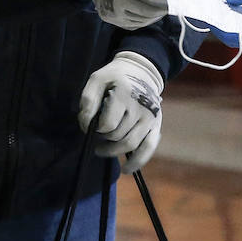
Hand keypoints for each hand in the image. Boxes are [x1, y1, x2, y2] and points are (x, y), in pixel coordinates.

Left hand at [78, 51, 164, 173]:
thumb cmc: (115, 77)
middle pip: (117, 136)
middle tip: (96, 133)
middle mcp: (141, 107)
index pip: (107, 124)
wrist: (142, 72)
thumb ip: (88, 100)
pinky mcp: (156, 125)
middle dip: (103, 138)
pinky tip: (126, 169)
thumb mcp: (97, 80)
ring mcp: (150, 118)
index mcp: (125, 94)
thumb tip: (86, 124)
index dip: (95, 128)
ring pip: (130, 144)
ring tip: (102, 148)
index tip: (91, 123)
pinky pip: (148, 148)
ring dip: (113, 151)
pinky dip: (137, 161)